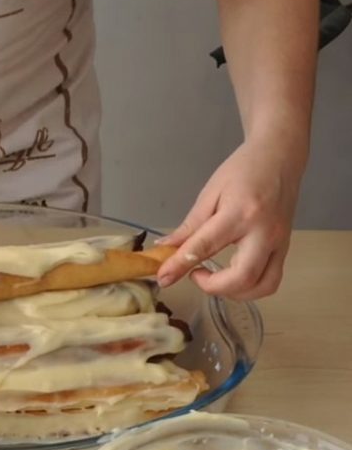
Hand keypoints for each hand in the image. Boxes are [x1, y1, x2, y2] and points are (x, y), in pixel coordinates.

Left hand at [155, 137, 305, 299]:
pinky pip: (272, 280)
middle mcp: (264, 232)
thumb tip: (165, 248)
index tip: (163, 278)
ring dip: (233, 293)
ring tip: (214, 278)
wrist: (280, 157)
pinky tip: (232, 277)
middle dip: (213, 287)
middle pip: (242, 277)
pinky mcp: (286, 248)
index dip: (180, 266)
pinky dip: (250, 288)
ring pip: (262, 286)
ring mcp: (280, 242)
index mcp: (240, 213)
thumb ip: (189, 226)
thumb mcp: (210, 193)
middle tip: (194, 275)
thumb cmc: (243, 170)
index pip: (205, 247)